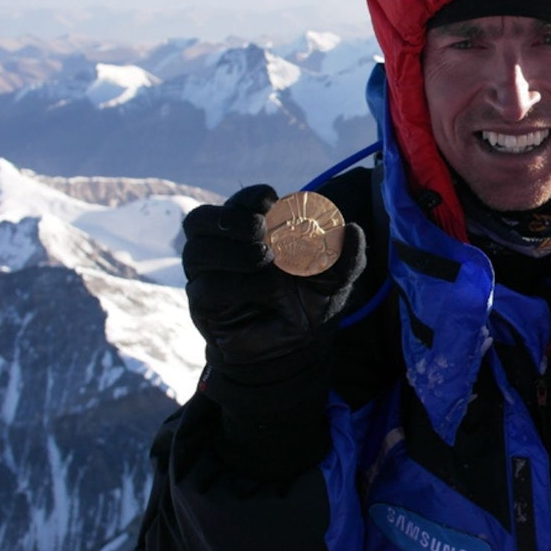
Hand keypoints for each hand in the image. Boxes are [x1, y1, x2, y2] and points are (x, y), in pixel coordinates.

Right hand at [181, 184, 365, 422]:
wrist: (297, 351)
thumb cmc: (311, 302)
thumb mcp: (334, 278)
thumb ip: (344, 254)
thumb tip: (353, 229)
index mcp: (251, 231)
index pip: (238, 203)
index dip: (251, 198)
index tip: (273, 203)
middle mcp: (223, 250)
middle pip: (199, 220)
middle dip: (230, 219)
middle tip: (262, 228)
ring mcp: (208, 277)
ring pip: (197, 252)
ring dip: (233, 251)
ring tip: (267, 258)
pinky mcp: (205, 307)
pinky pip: (206, 288)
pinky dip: (237, 284)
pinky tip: (267, 288)